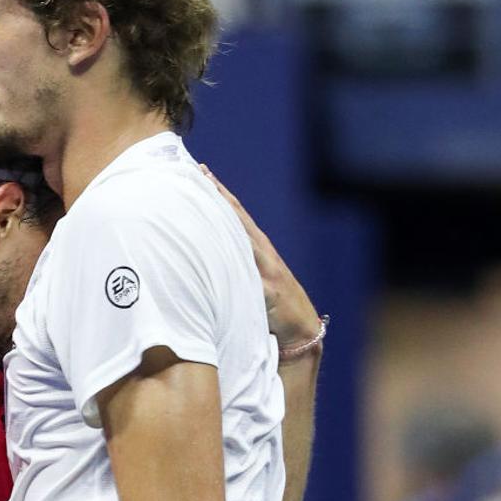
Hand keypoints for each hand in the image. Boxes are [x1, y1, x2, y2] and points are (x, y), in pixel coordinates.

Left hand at [200, 164, 320, 349]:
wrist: (300, 329)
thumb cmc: (272, 306)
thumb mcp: (253, 280)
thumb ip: (236, 264)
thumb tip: (206, 251)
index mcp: (258, 249)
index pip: (235, 214)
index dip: (219, 192)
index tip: (201, 171)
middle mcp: (263, 253)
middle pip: (237, 217)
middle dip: (219, 194)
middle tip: (200, 171)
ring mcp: (267, 270)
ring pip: (243, 237)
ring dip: (225, 216)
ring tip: (207, 194)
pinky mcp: (269, 290)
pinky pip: (249, 272)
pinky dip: (237, 258)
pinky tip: (222, 245)